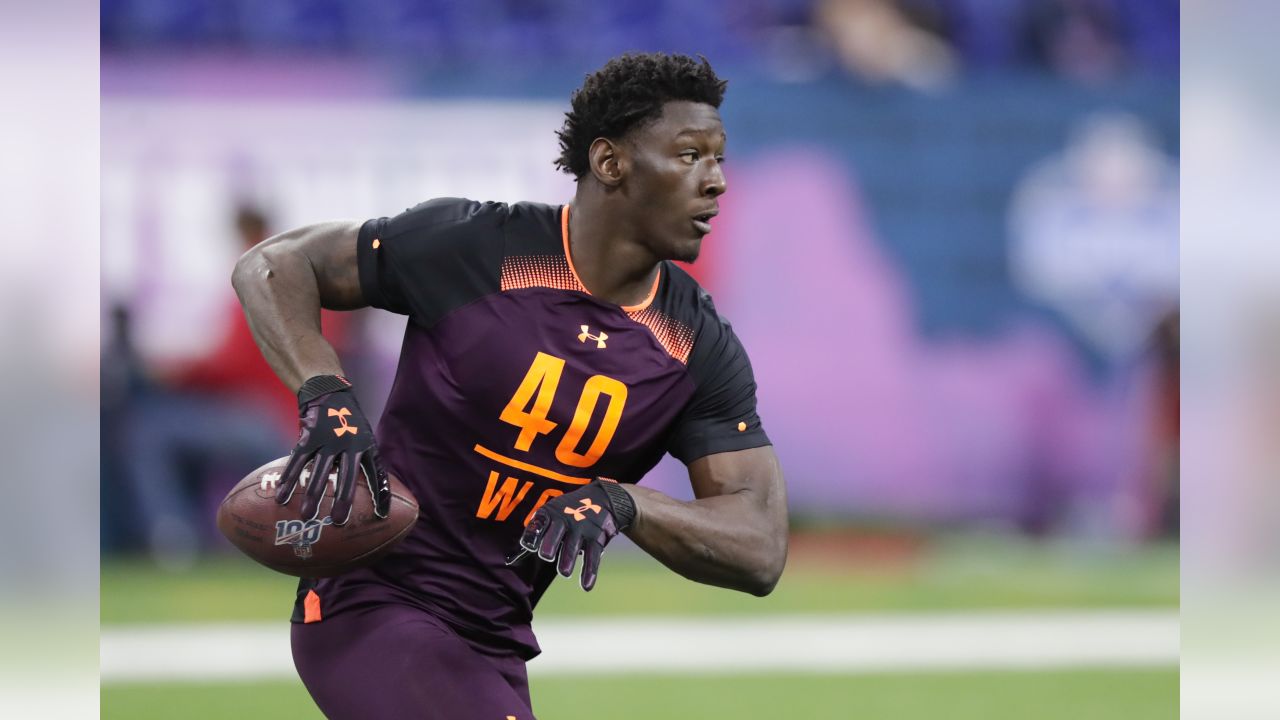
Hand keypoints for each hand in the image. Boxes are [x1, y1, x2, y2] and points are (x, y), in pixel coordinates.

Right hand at [276, 374, 389, 523]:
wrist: (329, 393)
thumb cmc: (348, 422)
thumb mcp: (363, 437)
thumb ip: (364, 461)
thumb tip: (370, 491)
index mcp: (366, 446)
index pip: (377, 473)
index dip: (380, 494)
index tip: (382, 515)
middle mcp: (349, 443)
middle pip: (346, 476)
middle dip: (342, 499)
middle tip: (336, 521)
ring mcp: (328, 439)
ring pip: (318, 471)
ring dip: (312, 495)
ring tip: (307, 516)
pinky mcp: (309, 435)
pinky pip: (298, 460)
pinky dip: (289, 479)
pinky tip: (282, 496)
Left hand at [507, 479, 635, 590]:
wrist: (602, 499)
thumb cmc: (567, 512)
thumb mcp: (551, 515)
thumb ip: (535, 535)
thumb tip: (511, 561)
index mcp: (550, 514)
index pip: (539, 523)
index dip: (534, 534)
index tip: (528, 546)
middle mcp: (566, 519)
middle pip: (556, 531)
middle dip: (551, 543)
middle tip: (547, 556)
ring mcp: (582, 528)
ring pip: (574, 545)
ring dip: (568, 558)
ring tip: (564, 573)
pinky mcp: (597, 538)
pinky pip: (593, 556)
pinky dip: (589, 572)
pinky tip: (586, 586)